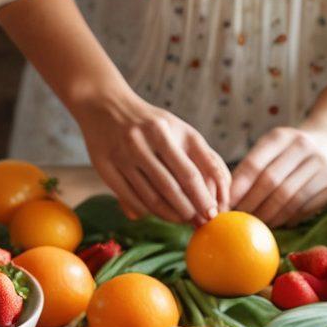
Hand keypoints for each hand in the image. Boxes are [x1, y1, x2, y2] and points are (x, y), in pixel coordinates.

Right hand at [72, 92, 228, 225]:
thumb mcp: (179, 129)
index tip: (213, 213)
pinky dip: (148, 211)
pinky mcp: (105, 167)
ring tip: (182, 220)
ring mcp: (122, 154)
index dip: (204, 198)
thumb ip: (203, 156)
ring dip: (170, 215)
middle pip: (172, 188)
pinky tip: (158, 213)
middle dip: (189, 211)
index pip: (191, 173)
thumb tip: (222, 194)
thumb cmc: (151, 123)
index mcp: (166, 129)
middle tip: (199, 222)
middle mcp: (143, 140)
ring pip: (151, 197)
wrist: (104, 104)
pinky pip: (131, 199)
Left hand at [230, 80, 326, 225]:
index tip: (225, 205)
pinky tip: (275, 222)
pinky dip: (287, 218)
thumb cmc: (289, 151)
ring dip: (268, 216)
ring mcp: (322, 164)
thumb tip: (225, 199)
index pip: (254, 165)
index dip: (238, 188)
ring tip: (254, 224)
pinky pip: (305, 206)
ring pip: (288, 198)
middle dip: (250, 205)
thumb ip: (250, 168)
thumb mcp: (270, 148)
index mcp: (281, 136)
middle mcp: (304, 147)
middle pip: (271, 183)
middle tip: (237, 220)